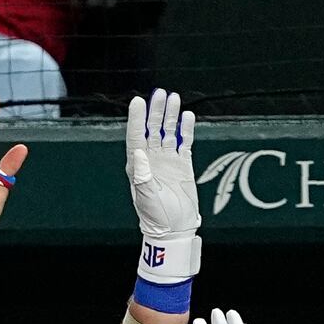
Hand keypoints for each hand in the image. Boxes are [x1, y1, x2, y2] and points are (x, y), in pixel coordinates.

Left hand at [125, 89, 200, 280]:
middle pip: (152, 129)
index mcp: (138, 166)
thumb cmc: (157, 217)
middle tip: (160, 94)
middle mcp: (151, 159)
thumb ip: (142, 175)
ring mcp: (168, 161)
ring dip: (170, 116)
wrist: (175, 229)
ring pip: (168, 132)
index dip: (136, 119)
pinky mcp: (183, 165)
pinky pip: (184, 142)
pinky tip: (187, 116)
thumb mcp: (146, 197)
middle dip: (155, 111)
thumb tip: (139, 153)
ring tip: (174, 98)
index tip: (138, 102)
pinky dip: (185, 129)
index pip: (136, 136)